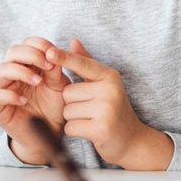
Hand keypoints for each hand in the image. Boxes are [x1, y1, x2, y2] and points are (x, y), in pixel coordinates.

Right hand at [0, 37, 69, 164]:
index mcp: (28, 64)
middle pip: (12, 51)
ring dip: (21, 72)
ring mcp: (4, 88)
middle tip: (47, 64)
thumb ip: (57, 69)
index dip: (38, 44)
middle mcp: (14, 73)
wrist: (48, 136)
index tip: (53, 52)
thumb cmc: (54, 108)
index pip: (27, 44)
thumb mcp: (60, 86)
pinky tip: (24, 100)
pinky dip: (10, 95)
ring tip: (38, 81)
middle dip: (30, 54)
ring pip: (2, 69)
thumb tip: (54, 51)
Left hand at [48, 39, 172, 169]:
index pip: (83, 64)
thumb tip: (73, 41)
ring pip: (67, 111)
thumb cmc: (113, 108)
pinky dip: (75, 131)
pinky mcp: (101, 129)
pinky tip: (91, 131)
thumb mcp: (103, 83)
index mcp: (110, 76)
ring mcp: (107, 110)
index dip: (64, 58)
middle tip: (92, 110)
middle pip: (68, 92)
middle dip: (73, 103)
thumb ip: (87, 63)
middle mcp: (110, 90)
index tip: (48, 52)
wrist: (132, 140)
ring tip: (92, 120)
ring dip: (74, 118)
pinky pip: (70, 127)